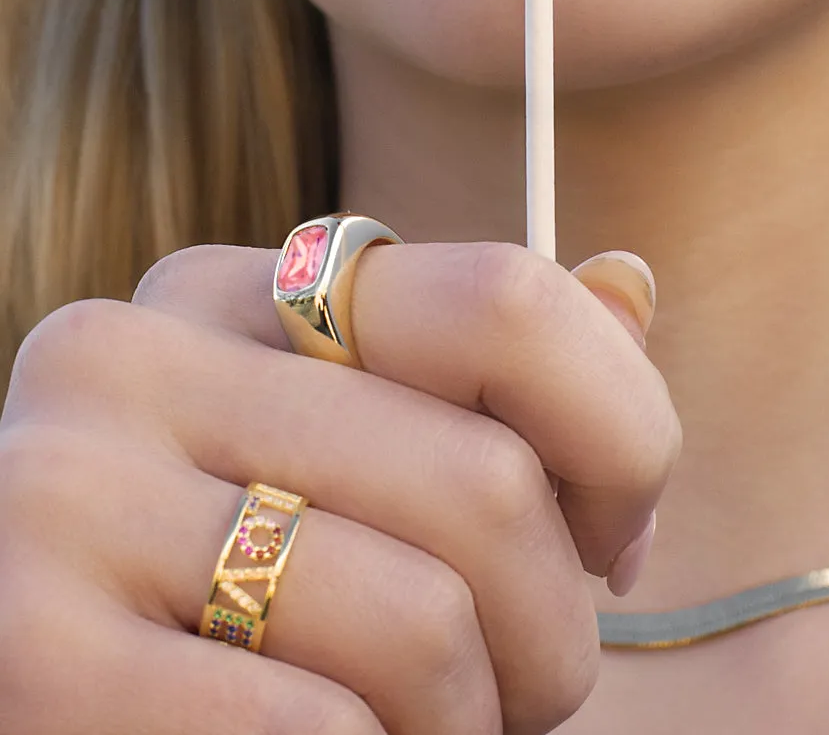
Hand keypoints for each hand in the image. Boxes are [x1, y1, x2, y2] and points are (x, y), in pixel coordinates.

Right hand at [0, 241, 680, 734]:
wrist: (57, 688)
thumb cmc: (247, 573)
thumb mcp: (360, 445)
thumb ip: (493, 374)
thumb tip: (628, 280)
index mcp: (235, 293)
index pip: (504, 300)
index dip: (617, 431)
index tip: (613, 536)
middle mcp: (135, 355)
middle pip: (486, 479)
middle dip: (555, 622)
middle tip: (527, 680)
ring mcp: (65, 493)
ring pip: (424, 620)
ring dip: (475, 717)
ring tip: (429, 724)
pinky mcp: (31, 655)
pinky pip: (324, 730)